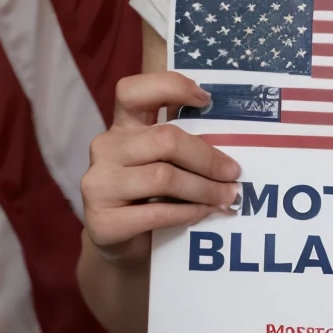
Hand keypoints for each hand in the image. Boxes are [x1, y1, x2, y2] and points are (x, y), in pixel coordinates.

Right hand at [80, 72, 240, 268]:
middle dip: (206, 157)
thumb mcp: (166, 161)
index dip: (170, 86)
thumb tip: (233, 145)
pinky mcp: (101, 221)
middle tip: (234, 173)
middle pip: (164, 139)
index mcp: (123, 125)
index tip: (206, 100)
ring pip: (163, 177)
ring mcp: (99, 184)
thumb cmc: (153, 195)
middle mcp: (106, 148)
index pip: (133, 90)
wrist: (125, 245)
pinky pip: (155, 213)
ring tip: (227, 197)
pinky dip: (187, 213)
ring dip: (204, 189)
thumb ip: (183, 146)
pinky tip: (204, 213)